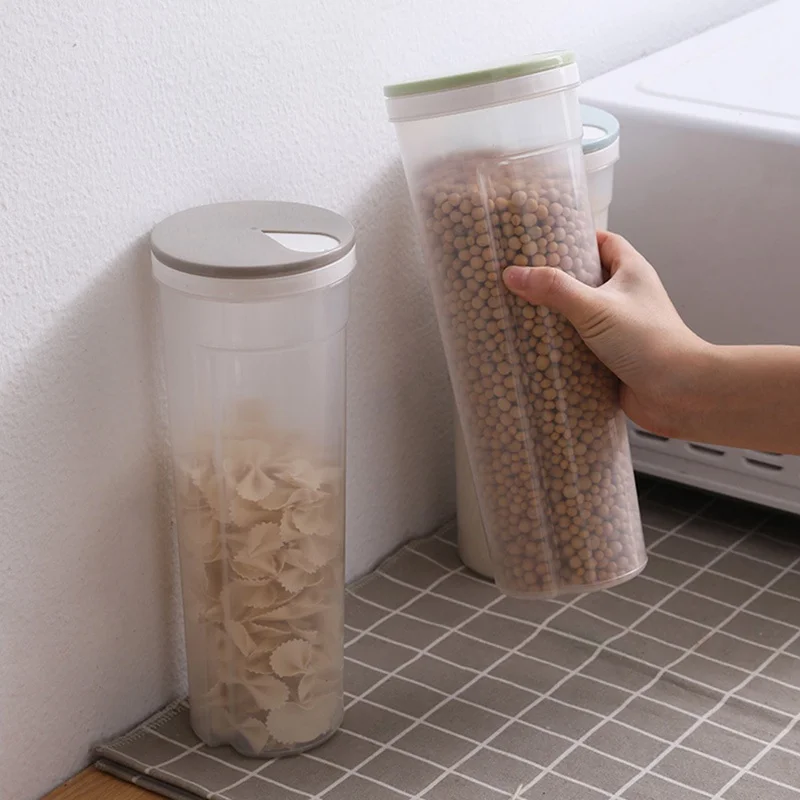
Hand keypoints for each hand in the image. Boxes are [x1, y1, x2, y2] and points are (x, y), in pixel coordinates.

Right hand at [502, 231, 707, 437]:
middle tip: (521, 279)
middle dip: (556, 280)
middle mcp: (626, 297)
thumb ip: (554, 289)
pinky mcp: (611, 358)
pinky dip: (560, 348)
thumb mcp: (596, 308)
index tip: (542, 241)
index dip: (576, 238)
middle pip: (586, 279)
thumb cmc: (648, 341)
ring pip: (581, 315)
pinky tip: (535, 349)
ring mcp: (619, 328)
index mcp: (631, 272)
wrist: (679, 393)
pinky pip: (580, 347)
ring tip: (519, 313)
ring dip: (555, 318)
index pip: (603, 242)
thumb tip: (512, 274)